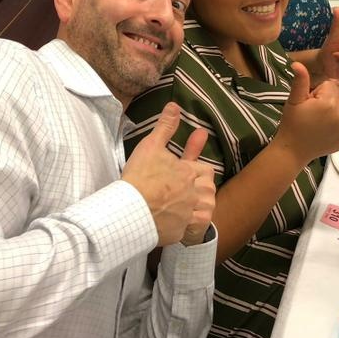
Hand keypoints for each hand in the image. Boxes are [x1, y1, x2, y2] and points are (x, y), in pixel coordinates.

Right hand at [122, 102, 210, 246]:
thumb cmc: (140, 176)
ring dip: (202, 205)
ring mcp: (188, 214)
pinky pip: (196, 228)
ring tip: (191, 204)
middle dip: (202, 187)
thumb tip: (175, 106)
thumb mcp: (151, 145)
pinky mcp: (180, 231)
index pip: (205, 170)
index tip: (191, 169)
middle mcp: (192, 193)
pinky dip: (194, 225)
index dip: (197, 168)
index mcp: (187, 172)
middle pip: (209, 189)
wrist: (129, 209)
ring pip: (207, 209)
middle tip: (191, 187)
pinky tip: (186, 221)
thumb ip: (165, 126)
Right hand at [272, 62, 338, 164]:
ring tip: (320, 119)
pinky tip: (327, 128)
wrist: (294, 150)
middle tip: (314, 111)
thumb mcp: (294, 100)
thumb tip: (297, 63)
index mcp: (329, 103)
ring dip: (335, 109)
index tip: (309, 102)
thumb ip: (300, 81)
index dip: (317, 92)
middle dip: (328, 99)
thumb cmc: (292, 123)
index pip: (330, 85)